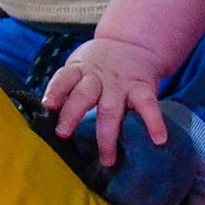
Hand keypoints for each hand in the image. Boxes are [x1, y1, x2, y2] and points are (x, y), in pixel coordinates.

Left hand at [41, 36, 170, 165]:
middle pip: (84, 95)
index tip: (47, 106)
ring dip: (108, 135)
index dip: (55, 91)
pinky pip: (148, 105)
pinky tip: (159, 139)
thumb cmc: (96, 67)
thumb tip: (45, 119)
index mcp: (79, 71)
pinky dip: (154, 122)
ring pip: (111, 108)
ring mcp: (121, 83)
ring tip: (108, 159)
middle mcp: (98, 77)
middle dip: (72, 114)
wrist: (131, 44)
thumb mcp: (78, 69)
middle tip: (63, 135)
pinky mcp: (142, 87)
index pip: (64, 78)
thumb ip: (67, 90)